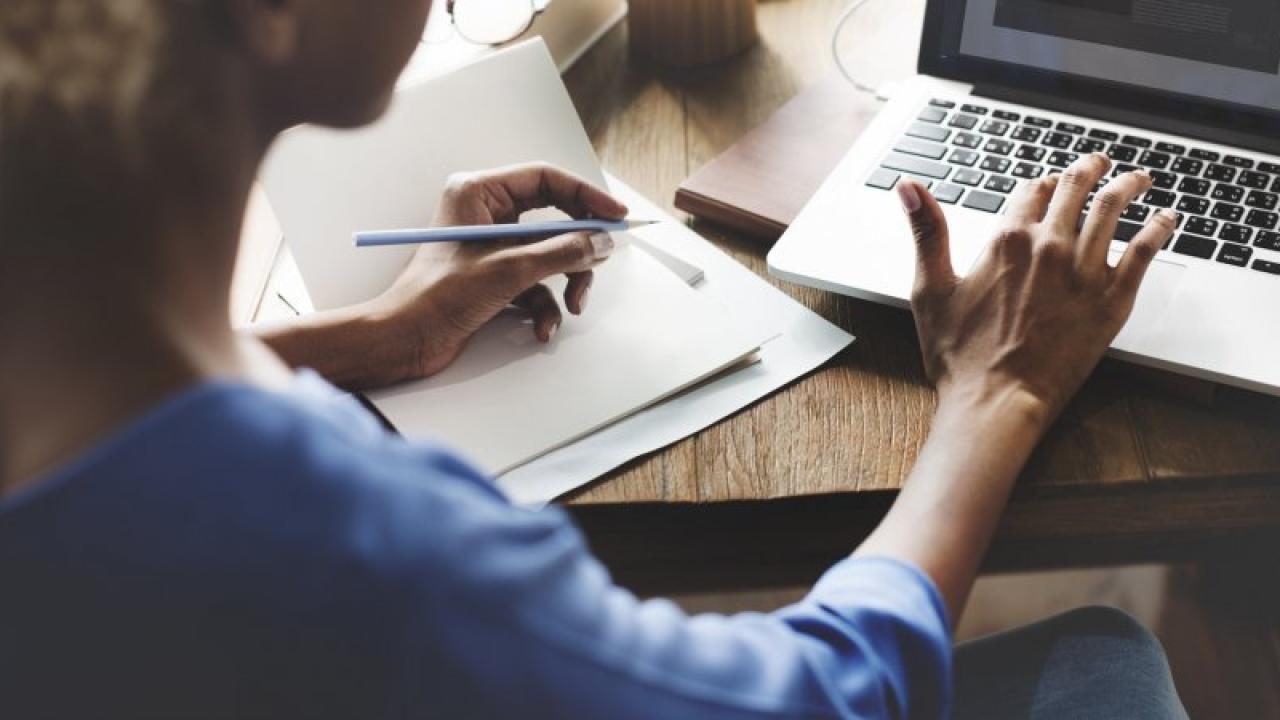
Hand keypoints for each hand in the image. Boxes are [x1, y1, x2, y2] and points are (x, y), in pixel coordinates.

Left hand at [371, 162, 627, 378]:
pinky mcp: (494, 277)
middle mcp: (485, 214)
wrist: (404, 340)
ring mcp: (491, 247)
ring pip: (549, 255)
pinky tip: (541, 328)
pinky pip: (536, 284)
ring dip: (565, 283)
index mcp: (478, 193)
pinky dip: (544, 307)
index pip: (545, 179)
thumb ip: (561, 252)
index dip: (585, 196)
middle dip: (576, 249)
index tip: (615, 216)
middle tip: (599, 262)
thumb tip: (601, 242)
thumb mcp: (509, 270)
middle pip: (553, 219)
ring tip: (571, 306)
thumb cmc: (437, 297)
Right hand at [898, 152, 1176, 422]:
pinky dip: (1159, 228)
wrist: (997, 401)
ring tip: (1138, 178)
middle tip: (1099, 164)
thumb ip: (926, 232)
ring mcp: (1085, 271)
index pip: (1031, 191)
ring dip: (1128, 185)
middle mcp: (1049, 247)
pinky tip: (1166, 219)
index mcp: (1006, 240)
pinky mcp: (1112, 299)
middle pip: (1076, 189)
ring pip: (1114, 209)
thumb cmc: (960, 356)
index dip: (1040, 184)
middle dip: (1089, 169)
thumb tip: (908, 187)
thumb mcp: (930, 289)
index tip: (1047, 184)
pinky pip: (1144, 251)